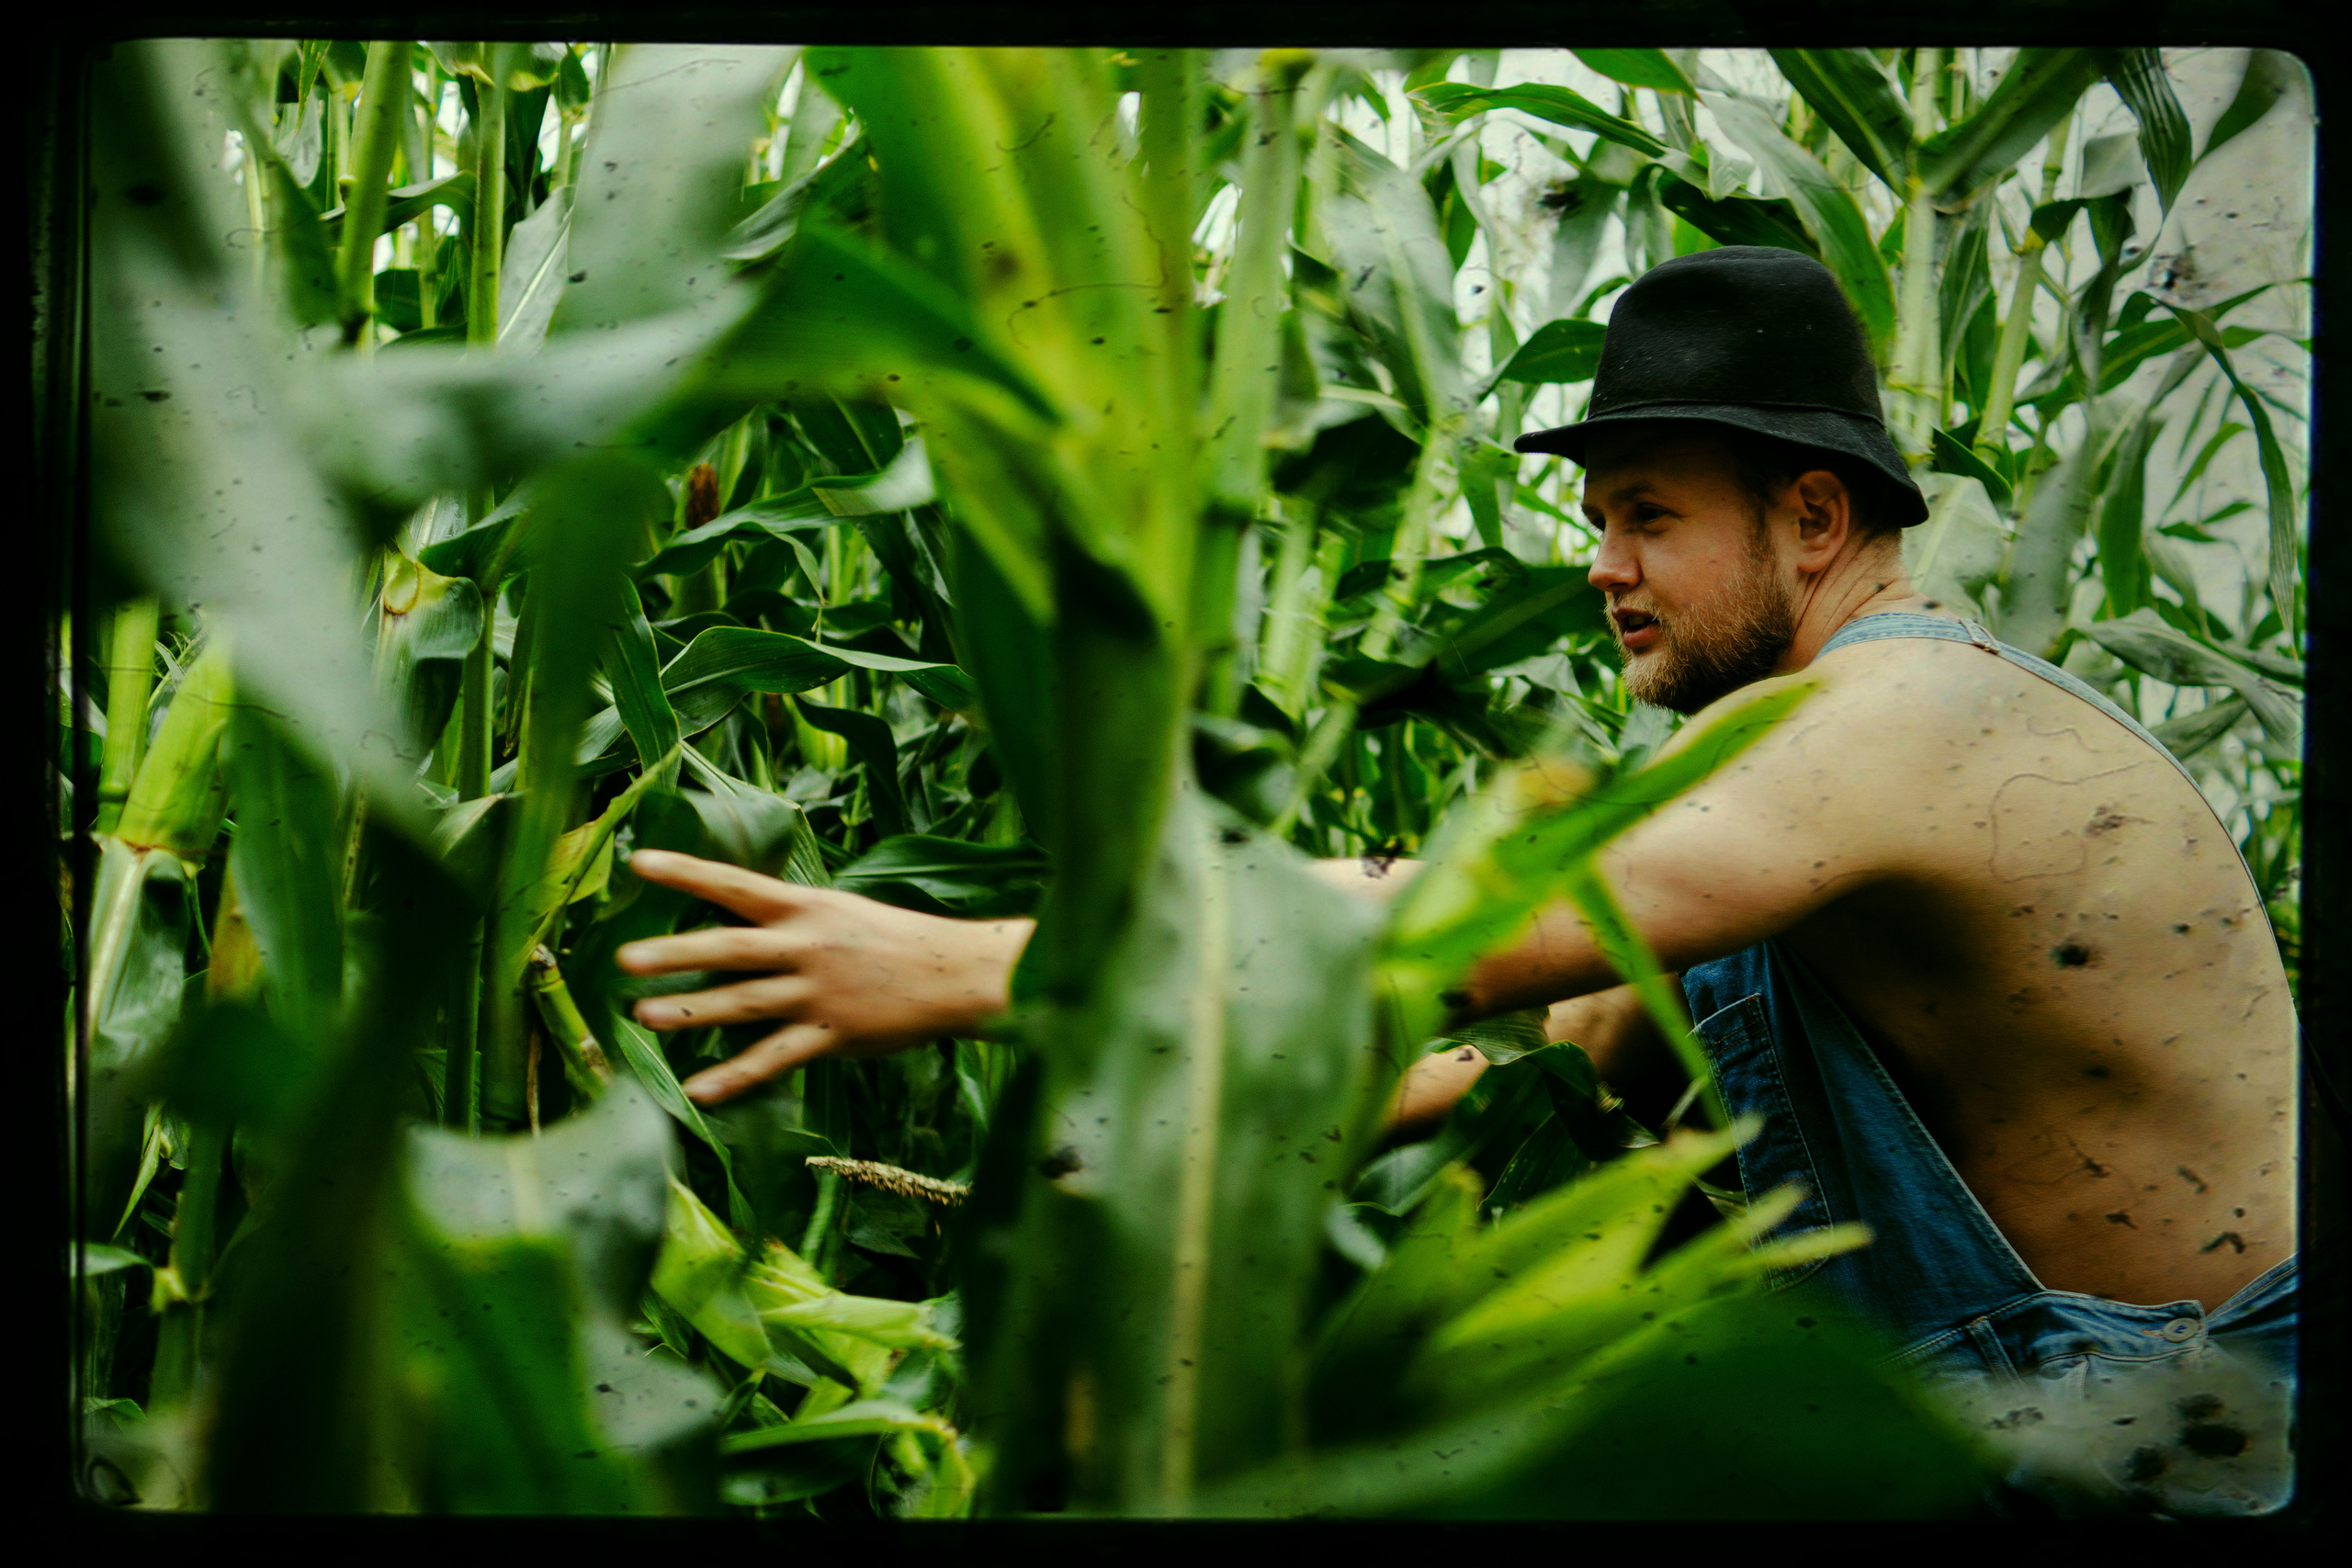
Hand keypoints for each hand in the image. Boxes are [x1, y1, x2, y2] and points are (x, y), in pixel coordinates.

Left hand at [615, 850, 1032, 1104]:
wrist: (955, 972)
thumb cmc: (895, 939)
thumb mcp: (840, 911)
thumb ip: (791, 918)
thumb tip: (739, 919)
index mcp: (806, 907)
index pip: (735, 884)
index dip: (686, 873)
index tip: (638, 863)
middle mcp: (805, 946)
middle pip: (729, 948)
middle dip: (674, 954)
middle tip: (624, 959)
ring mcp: (816, 992)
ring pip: (743, 1002)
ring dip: (691, 1010)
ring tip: (644, 1016)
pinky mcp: (831, 1033)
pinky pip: (775, 1058)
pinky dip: (735, 1076)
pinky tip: (698, 1090)